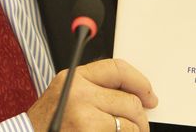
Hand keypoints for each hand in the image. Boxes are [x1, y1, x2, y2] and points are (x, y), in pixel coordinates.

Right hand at [26, 58, 157, 130]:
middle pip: (130, 101)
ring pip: (130, 124)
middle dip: (140, 117)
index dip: (140, 82)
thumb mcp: (64, 95)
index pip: (118, 69)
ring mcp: (85, 118)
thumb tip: (133, 93)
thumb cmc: (46, 124)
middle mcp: (79, 94)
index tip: (149, 94)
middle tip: (139, 125)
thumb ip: (93, 87)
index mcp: (74, 78)